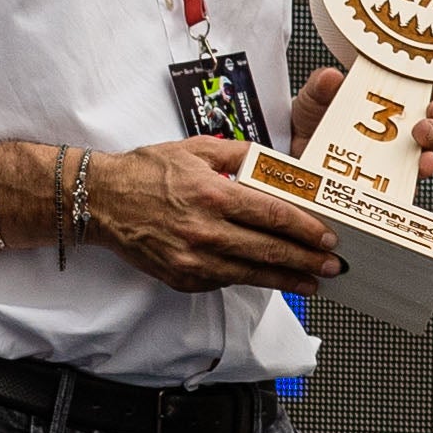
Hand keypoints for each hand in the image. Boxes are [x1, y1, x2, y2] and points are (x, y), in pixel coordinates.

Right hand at [86, 135, 344, 293]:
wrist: (99, 200)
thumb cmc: (147, 172)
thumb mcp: (197, 149)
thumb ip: (241, 154)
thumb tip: (279, 165)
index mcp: (213, 195)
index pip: (273, 215)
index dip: (305, 229)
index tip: (327, 237)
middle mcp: (205, 231)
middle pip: (269, 250)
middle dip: (307, 260)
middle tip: (333, 266)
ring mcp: (192, 260)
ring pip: (251, 274)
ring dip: (287, 280)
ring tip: (312, 282)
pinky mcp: (182, 278)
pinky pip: (224, 282)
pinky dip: (249, 280)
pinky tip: (269, 278)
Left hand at [291, 69, 432, 180]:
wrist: (290, 151)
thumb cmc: (311, 120)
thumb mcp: (314, 96)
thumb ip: (321, 85)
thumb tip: (332, 77)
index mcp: (396, 107)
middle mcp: (402, 136)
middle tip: (427, 123)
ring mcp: (394, 163)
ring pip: (429, 160)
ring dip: (430, 156)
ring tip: (422, 154)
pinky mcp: (383, 187)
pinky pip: (403, 190)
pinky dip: (409, 184)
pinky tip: (407, 179)